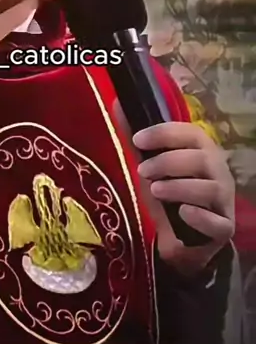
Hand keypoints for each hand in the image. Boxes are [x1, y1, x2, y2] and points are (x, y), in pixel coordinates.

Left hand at [134, 122, 234, 273]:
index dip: (165, 134)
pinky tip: (183, 212)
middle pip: (201, 158)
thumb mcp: (149, 166)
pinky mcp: (223, 228)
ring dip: (180, 187)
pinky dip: (200, 217)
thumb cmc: (168, 195)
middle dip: (167, 161)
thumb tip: (118, 105)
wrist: (180, 238)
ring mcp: (223, 201)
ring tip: (155, 190)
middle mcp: (218, 172)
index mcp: (202, 152)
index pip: (191, 134)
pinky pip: (217, 222)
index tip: (138, 139)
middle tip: (142, 170)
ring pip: (210, 188)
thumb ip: (137, 140)